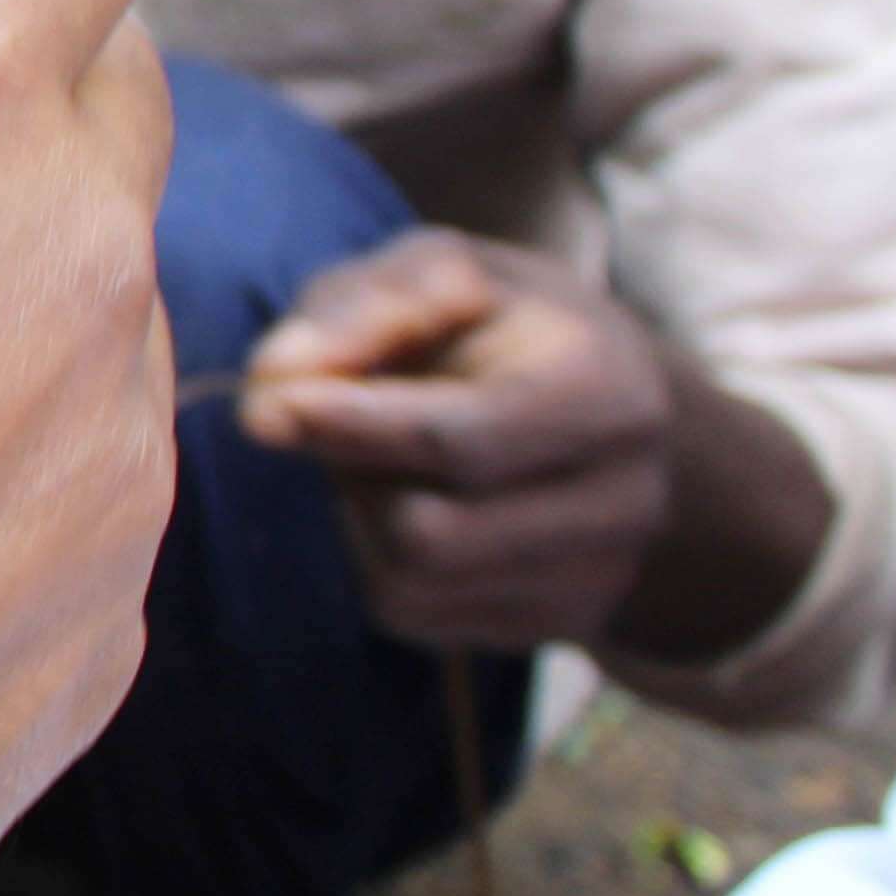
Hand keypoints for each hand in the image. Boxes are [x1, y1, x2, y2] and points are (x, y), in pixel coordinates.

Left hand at [238, 229, 676, 651]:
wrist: (606, 404)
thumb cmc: (501, 322)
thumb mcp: (439, 269)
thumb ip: (361, 308)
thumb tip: (274, 382)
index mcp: (606, 389)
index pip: (459, 440)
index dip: (350, 426)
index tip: (270, 405)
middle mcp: (625, 499)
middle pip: (429, 534)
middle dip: (356, 473)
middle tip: (340, 417)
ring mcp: (599, 576)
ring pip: (411, 583)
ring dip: (359, 516)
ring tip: (384, 457)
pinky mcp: (556, 625)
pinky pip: (415, 617)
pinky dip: (377, 559)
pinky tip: (408, 503)